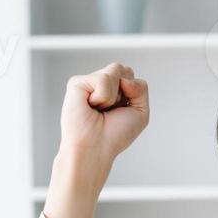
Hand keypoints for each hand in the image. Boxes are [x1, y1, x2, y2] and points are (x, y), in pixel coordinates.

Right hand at [44, 62, 148, 217]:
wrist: (96, 148)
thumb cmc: (115, 135)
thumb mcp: (140, 111)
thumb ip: (141, 87)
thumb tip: (123, 77)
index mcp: (113, 89)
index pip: (130, 75)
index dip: (132, 93)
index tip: (121, 111)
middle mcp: (99, 83)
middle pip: (124, 69)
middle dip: (125, 92)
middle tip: (110, 110)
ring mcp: (88, 82)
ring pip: (116, 71)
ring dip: (114, 96)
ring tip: (99, 109)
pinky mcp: (77, 83)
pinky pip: (103, 79)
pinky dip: (103, 96)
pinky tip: (91, 106)